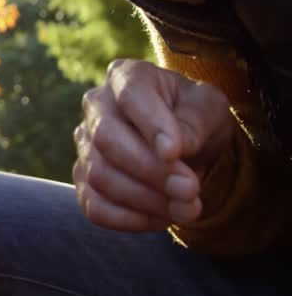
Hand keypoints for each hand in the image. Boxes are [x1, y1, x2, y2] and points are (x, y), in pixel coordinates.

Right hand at [72, 59, 233, 231]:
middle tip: (191, 191)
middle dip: (150, 171)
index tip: (176, 153)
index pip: (130, 96)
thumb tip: (174, 148)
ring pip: (99, 175)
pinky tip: (161, 218)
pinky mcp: (84, 178)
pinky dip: (127, 219)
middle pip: (106, 138)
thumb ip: (196, 121)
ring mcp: (84, 143)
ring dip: (145, 199)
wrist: (185, 144)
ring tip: (187, 209)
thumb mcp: (210, 108)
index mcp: (127, 76)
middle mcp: (96, 105)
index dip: (151, 125)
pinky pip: (93, 205)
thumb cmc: (196, 117)